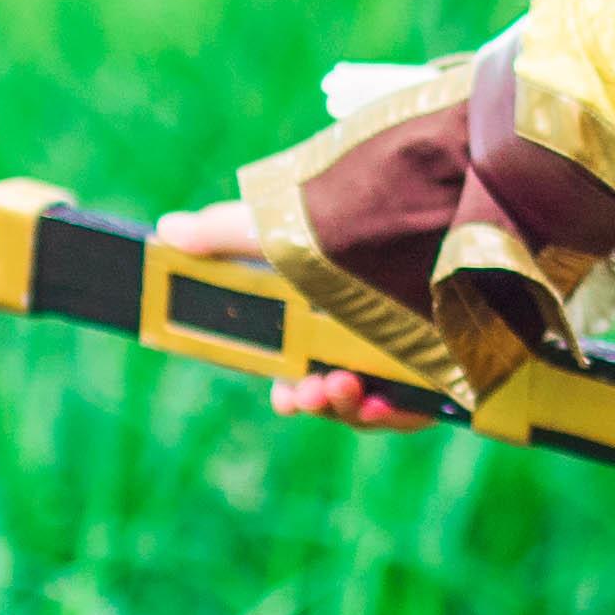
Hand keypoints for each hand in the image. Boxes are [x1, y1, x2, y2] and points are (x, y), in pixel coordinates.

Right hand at [152, 200, 423, 430]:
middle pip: (337, 388)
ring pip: (373, 402)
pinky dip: (396, 411)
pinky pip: (419, 405)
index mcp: (337, 309)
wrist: (447, 204)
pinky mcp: (449, 362)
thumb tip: (165, 229)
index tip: (283, 397)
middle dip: (316, 400)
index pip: (308, 366)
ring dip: (348, 407)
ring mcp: (412, 348)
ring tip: (341, 388)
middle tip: (306, 396)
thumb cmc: (360, 217)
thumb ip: (226, 232)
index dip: (292, 390)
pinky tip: (382, 403)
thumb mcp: (289, 226)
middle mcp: (375, 332)